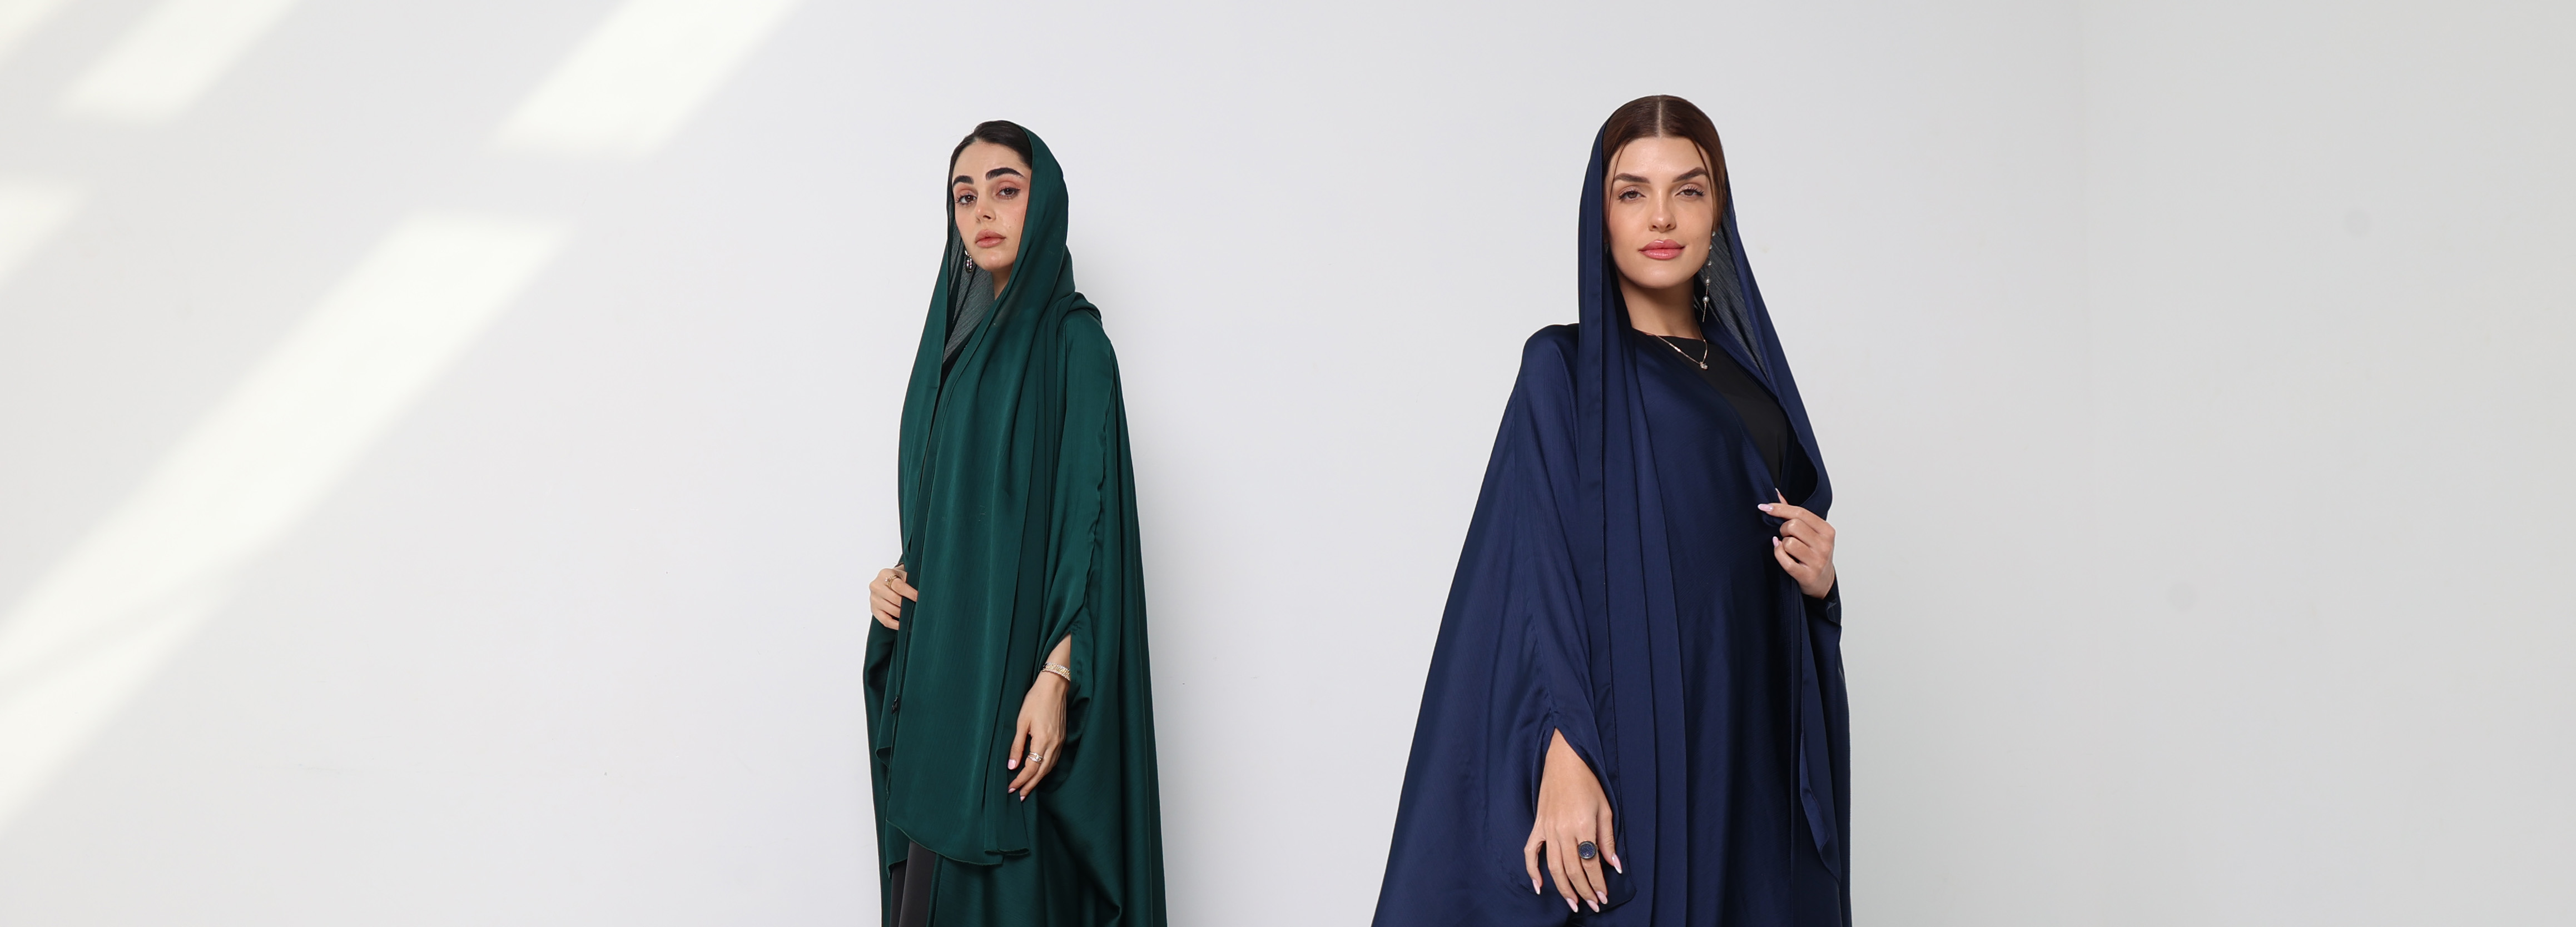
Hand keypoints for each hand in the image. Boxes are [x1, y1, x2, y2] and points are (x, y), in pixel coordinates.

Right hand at [870, 566, 916, 629]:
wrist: (888, 581)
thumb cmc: (899, 578)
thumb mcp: (904, 574)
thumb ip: (911, 580)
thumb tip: (925, 591)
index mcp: (884, 574)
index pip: (899, 586)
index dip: (911, 593)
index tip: (919, 598)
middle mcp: (876, 586)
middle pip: (895, 599)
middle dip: (908, 605)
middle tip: (918, 608)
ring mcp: (873, 599)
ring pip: (891, 610)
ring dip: (903, 614)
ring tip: (913, 615)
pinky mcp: (874, 610)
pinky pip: (885, 620)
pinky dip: (895, 624)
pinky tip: (903, 624)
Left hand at [1004, 672, 1067, 799]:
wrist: (1054, 686)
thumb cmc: (1035, 700)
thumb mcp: (1021, 722)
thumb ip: (1017, 746)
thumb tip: (1012, 766)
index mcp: (1042, 740)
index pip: (1031, 768)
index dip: (1021, 780)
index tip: (1011, 788)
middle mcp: (1054, 744)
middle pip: (1041, 772)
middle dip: (1030, 785)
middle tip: (1019, 796)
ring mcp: (1060, 742)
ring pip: (1049, 767)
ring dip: (1038, 779)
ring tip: (1028, 788)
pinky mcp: (1062, 738)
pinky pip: (1054, 759)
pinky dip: (1046, 769)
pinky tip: (1039, 772)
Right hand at [1524, 730, 1618, 912]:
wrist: (1564, 760)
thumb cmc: (1588, 782)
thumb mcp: (1605, 808)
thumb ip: (1607, 838)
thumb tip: (1614, 864)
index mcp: (1583, 826)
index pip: (1591, 864)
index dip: (1598, 883)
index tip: (1604, 896)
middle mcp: (1563, 830)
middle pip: (1572, 870)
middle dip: (1584, 891)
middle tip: (1592, 905)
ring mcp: (1548, 829)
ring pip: (1553, 866)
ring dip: (1563, 888)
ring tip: (1573, 903)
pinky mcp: (1538, 825)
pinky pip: (1531, 852)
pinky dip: (1533, 870)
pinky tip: (1539, 886)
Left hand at [1761, 491, 1836, 598]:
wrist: (1823, 582)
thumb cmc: (1814, 554)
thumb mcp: (1811, 533)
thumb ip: (1794, 514)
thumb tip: (1776, 494)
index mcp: (1826, 530)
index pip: (1800, 513)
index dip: (1780, 509)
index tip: (1765, 507)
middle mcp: (1824, 545)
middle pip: (1792, 526)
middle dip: (1783, 530)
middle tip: (1786, 536)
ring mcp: (1817, 561)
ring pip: (1788, 543)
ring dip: (1782, 544)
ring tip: (1789, 549)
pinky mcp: (1808, 575)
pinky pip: (1785, 560)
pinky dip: (1779, 555)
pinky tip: (1781, 554)